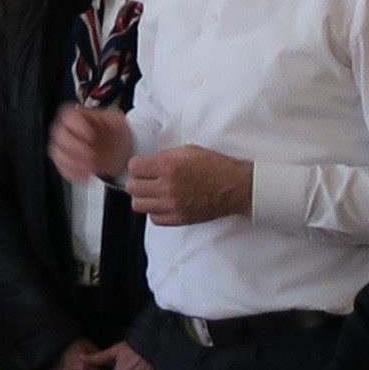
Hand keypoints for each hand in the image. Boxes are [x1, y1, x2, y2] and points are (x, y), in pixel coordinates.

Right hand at [46, 105, 130, 185]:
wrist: (119, 152)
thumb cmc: (115, 134)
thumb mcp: (118, 122)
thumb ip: (112, 120)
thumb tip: (109, 121)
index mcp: (80, 116)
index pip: (69, 116)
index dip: (77, 126)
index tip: (90, 136)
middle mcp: (69, 131)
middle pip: (60, 136)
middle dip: (75, 148)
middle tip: (91, 154)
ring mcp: (66, 147)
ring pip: (58, 154)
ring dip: (73, 163)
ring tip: (90, 167)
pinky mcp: (67, 163)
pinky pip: (62, 169)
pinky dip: (73, 174)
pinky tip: (85, 174)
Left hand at [121, 145, 253, 225]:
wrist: (235, 187)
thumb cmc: (216, 167)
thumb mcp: (189, 150)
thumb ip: (165, 155)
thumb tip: (148, 162)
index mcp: (170, 166)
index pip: (134, 167)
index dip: (137, 165)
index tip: (141, 166)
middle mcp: (168, 186)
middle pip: (132, 187)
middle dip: (137, 180)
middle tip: (145, 179)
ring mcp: (172, 205)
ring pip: (139, 204)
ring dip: (143, 197)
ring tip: (152, 192)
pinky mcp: (179, 219)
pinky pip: (154, 218)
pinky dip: (155, 211)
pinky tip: (162, 203)